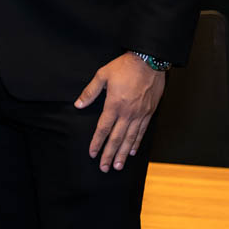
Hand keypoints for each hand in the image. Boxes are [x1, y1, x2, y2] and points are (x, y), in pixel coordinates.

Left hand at [75, 52, 165, 171]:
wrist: (148, 61)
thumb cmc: (124, 66)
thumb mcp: (102, 75)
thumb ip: (90, 92)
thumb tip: (78, 104)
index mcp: (114, 104)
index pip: (103, 128)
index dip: (97, 142)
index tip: (92, 153)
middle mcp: (127, 113)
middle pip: (116, 138)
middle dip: (109, 154)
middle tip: (105, 168)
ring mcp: (139, 114)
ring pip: (130, 138)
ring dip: (122, 153)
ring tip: (118, 166)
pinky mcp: (149, 112)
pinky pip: (142, 131)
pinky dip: (136, 143)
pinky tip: (131, 151)